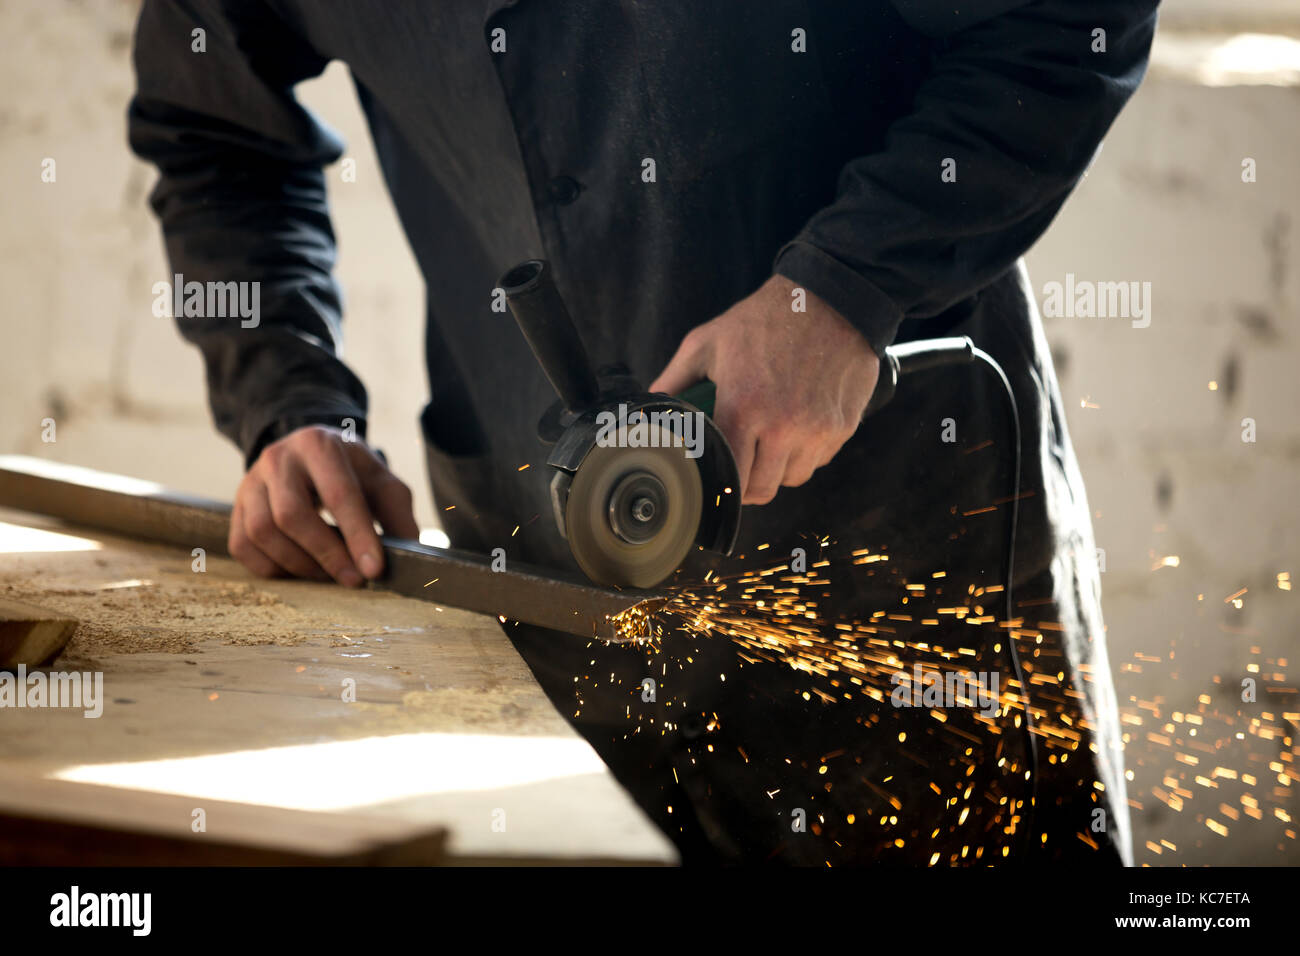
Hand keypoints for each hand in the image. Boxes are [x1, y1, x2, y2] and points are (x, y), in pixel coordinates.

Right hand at [229, 425, 419, 584]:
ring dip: (300, 565)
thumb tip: (408, 555)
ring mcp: (250, 482)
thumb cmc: (350, 472)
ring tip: (330, 575)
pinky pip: (243, 547)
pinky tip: (300, 570)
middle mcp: (278, 458)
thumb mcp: (380, 481)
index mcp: (319, 444)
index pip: (338, 494)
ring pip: (262, 532)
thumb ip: (397, 513)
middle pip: (292, 516)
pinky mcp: (236, 507)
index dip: (357, 535)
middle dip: (327, 555)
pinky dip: (272, 568)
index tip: (375, 570)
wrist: (308, 456)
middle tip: (354, 579)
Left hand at [651, 275, 880, 504]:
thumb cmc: (764, 320)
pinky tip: (799, 427)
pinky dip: (807, 453)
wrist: (829, 299)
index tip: (720, 481)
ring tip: (771, 443)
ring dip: (779, 469)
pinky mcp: (843, 426)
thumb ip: (675, 380)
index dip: (724, 486)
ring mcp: (817, 429)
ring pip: (794, 479)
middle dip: (749, 485)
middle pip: (764, 489)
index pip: (732, 479)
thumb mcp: (707, 342)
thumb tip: (650, 405)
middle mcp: (782, 427)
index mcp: (743, 409)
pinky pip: (821, 459)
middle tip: (744, 468)